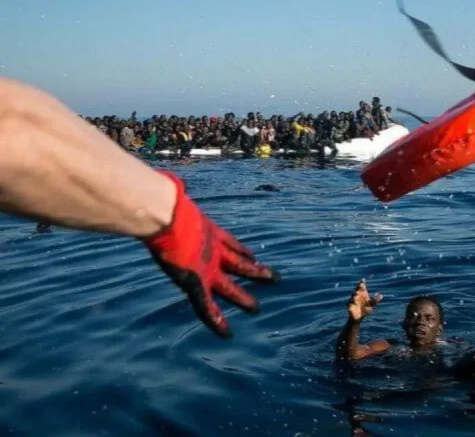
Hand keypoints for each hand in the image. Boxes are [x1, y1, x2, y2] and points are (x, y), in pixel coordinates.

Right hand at [144, 171, 279, 338]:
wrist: (163, 213)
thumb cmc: (162, 204)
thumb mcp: (169, 199)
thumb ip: (168, 192)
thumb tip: (161, 178)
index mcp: (208, 232)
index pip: (230, 243)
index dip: (242, 249)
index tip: (252, 254)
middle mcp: (212, 251)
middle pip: (239, 265)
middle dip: (255, 272)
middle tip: (274, 279)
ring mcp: (208, 266)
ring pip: (230, 287)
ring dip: (243, 298)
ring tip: (257, 310)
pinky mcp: (197, 280)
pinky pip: (206, 307)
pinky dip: (215, 322)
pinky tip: (227, 334)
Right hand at [347, 279, 381, 321]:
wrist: (359, 317)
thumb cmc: (365, 309)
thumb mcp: (371, 305)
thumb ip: (375, 300)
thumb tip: (381, 295)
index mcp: (362, 294)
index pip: (362, 287)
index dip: (362, 283)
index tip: (363, 279)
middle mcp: (357, 295)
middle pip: (357, 290)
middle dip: (358, 287)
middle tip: (361, 285)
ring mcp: (352, 300)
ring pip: (353, 296)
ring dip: (355, 295)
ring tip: (358, 294)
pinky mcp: (349, 306)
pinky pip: (349, 303)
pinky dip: (352, 302)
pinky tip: (355, 302)